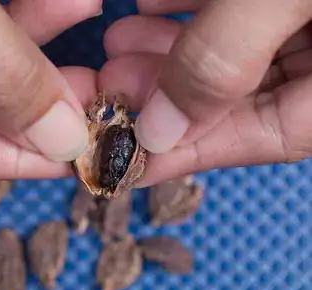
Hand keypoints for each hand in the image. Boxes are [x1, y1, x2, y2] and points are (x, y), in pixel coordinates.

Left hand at [100, 0, 311, 185]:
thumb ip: (224, 57)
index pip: (267, 137)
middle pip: (240, 95)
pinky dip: (189, 8)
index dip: (189, 152)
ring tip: (118, 40)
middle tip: (113, 83)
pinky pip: (236, 6)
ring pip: (230, 49)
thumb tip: (160, 130)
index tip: (126, 157)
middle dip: (167, 92)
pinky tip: (149, 5)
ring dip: (170, 50)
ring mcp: (301, 20)